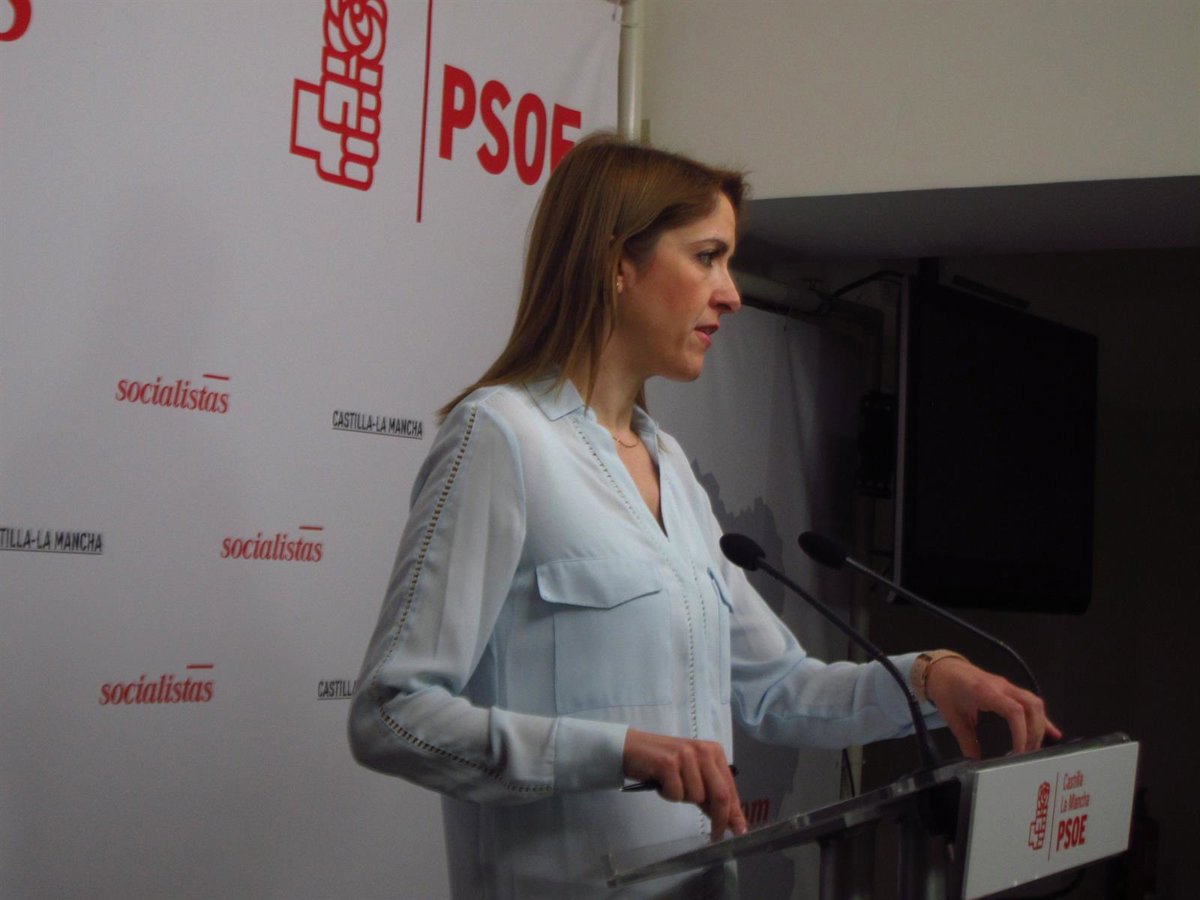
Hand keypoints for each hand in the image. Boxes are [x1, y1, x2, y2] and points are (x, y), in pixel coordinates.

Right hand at [622, 729, 746, 839]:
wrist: (632, 748)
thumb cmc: (663, 764)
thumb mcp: (692, 776)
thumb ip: (709, 794)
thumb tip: (729, 820)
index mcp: (714, 752)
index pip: (729, 787)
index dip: (734, 812)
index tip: (738, 830)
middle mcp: (703, 750)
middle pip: (720, 794)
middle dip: (719, 819)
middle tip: (716, 836)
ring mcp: (686, 755)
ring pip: (696, 797)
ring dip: (683, 798)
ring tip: (671, 785)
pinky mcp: (668, 763)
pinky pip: (676, 794)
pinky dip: (668, 794)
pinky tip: (661, 782)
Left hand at [924, 658, 1062, 758]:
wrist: (943, 669)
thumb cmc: (946, 690)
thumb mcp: (953, 718)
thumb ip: (967, 741)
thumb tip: (976, 764)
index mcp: (987, 692)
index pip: (1015, 711)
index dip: (1021, 733)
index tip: (1020, 752)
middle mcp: (1002, 687)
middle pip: (1031, 706)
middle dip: (1034, 732)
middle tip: (1028, 754)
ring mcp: (1008, 686)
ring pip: (1034, 703)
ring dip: (1039, 726)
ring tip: (1035, 747)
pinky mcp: (1010, 689)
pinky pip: (1031, 702)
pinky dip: (1042, 718)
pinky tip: (1053, 733)